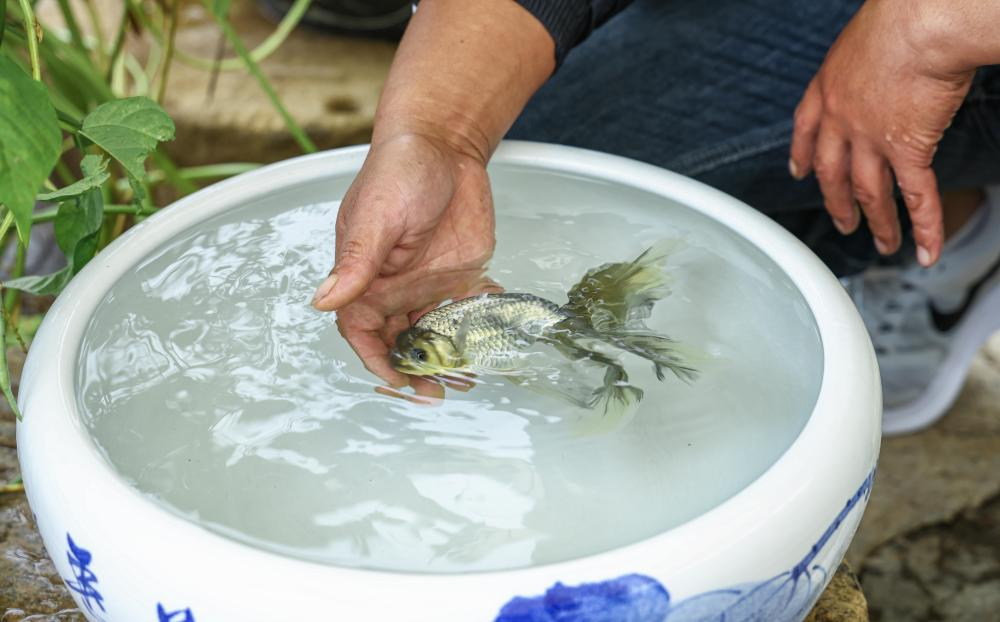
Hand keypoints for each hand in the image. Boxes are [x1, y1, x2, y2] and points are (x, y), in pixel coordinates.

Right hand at [312, 133, 497, 387]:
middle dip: (414, 372)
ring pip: (431, 335)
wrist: (447, 143)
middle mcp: (392, 287)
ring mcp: (426, 284)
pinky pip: (461, 315)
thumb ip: (356, 262)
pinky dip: (472, 334)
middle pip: (398, 342)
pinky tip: (487, 348)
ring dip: (444, 360)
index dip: (376, 360)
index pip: (361, 331)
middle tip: (439, 392)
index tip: (398, 381)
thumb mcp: (377, 216)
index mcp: (363, 276)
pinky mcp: (457, 276)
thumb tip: (322, 302)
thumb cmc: (400, 170)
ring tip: (466, 382)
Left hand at [789, 0, 976, 265]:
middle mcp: (841, 121)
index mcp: (826, 90)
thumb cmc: (899, 16)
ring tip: (884, 244)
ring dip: (878, 223)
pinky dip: (923, 226)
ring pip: (870, 193)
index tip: (799, 174)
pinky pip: (917, 195)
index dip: (802, 156)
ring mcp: (871, 140)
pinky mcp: (908, 149)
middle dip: (837, 203)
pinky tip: (925, 250)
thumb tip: (880, 68)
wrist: (921, 23)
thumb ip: (862, 66)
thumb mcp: (861, 39)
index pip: (805, 132)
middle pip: (833, 174)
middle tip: (843, 224)